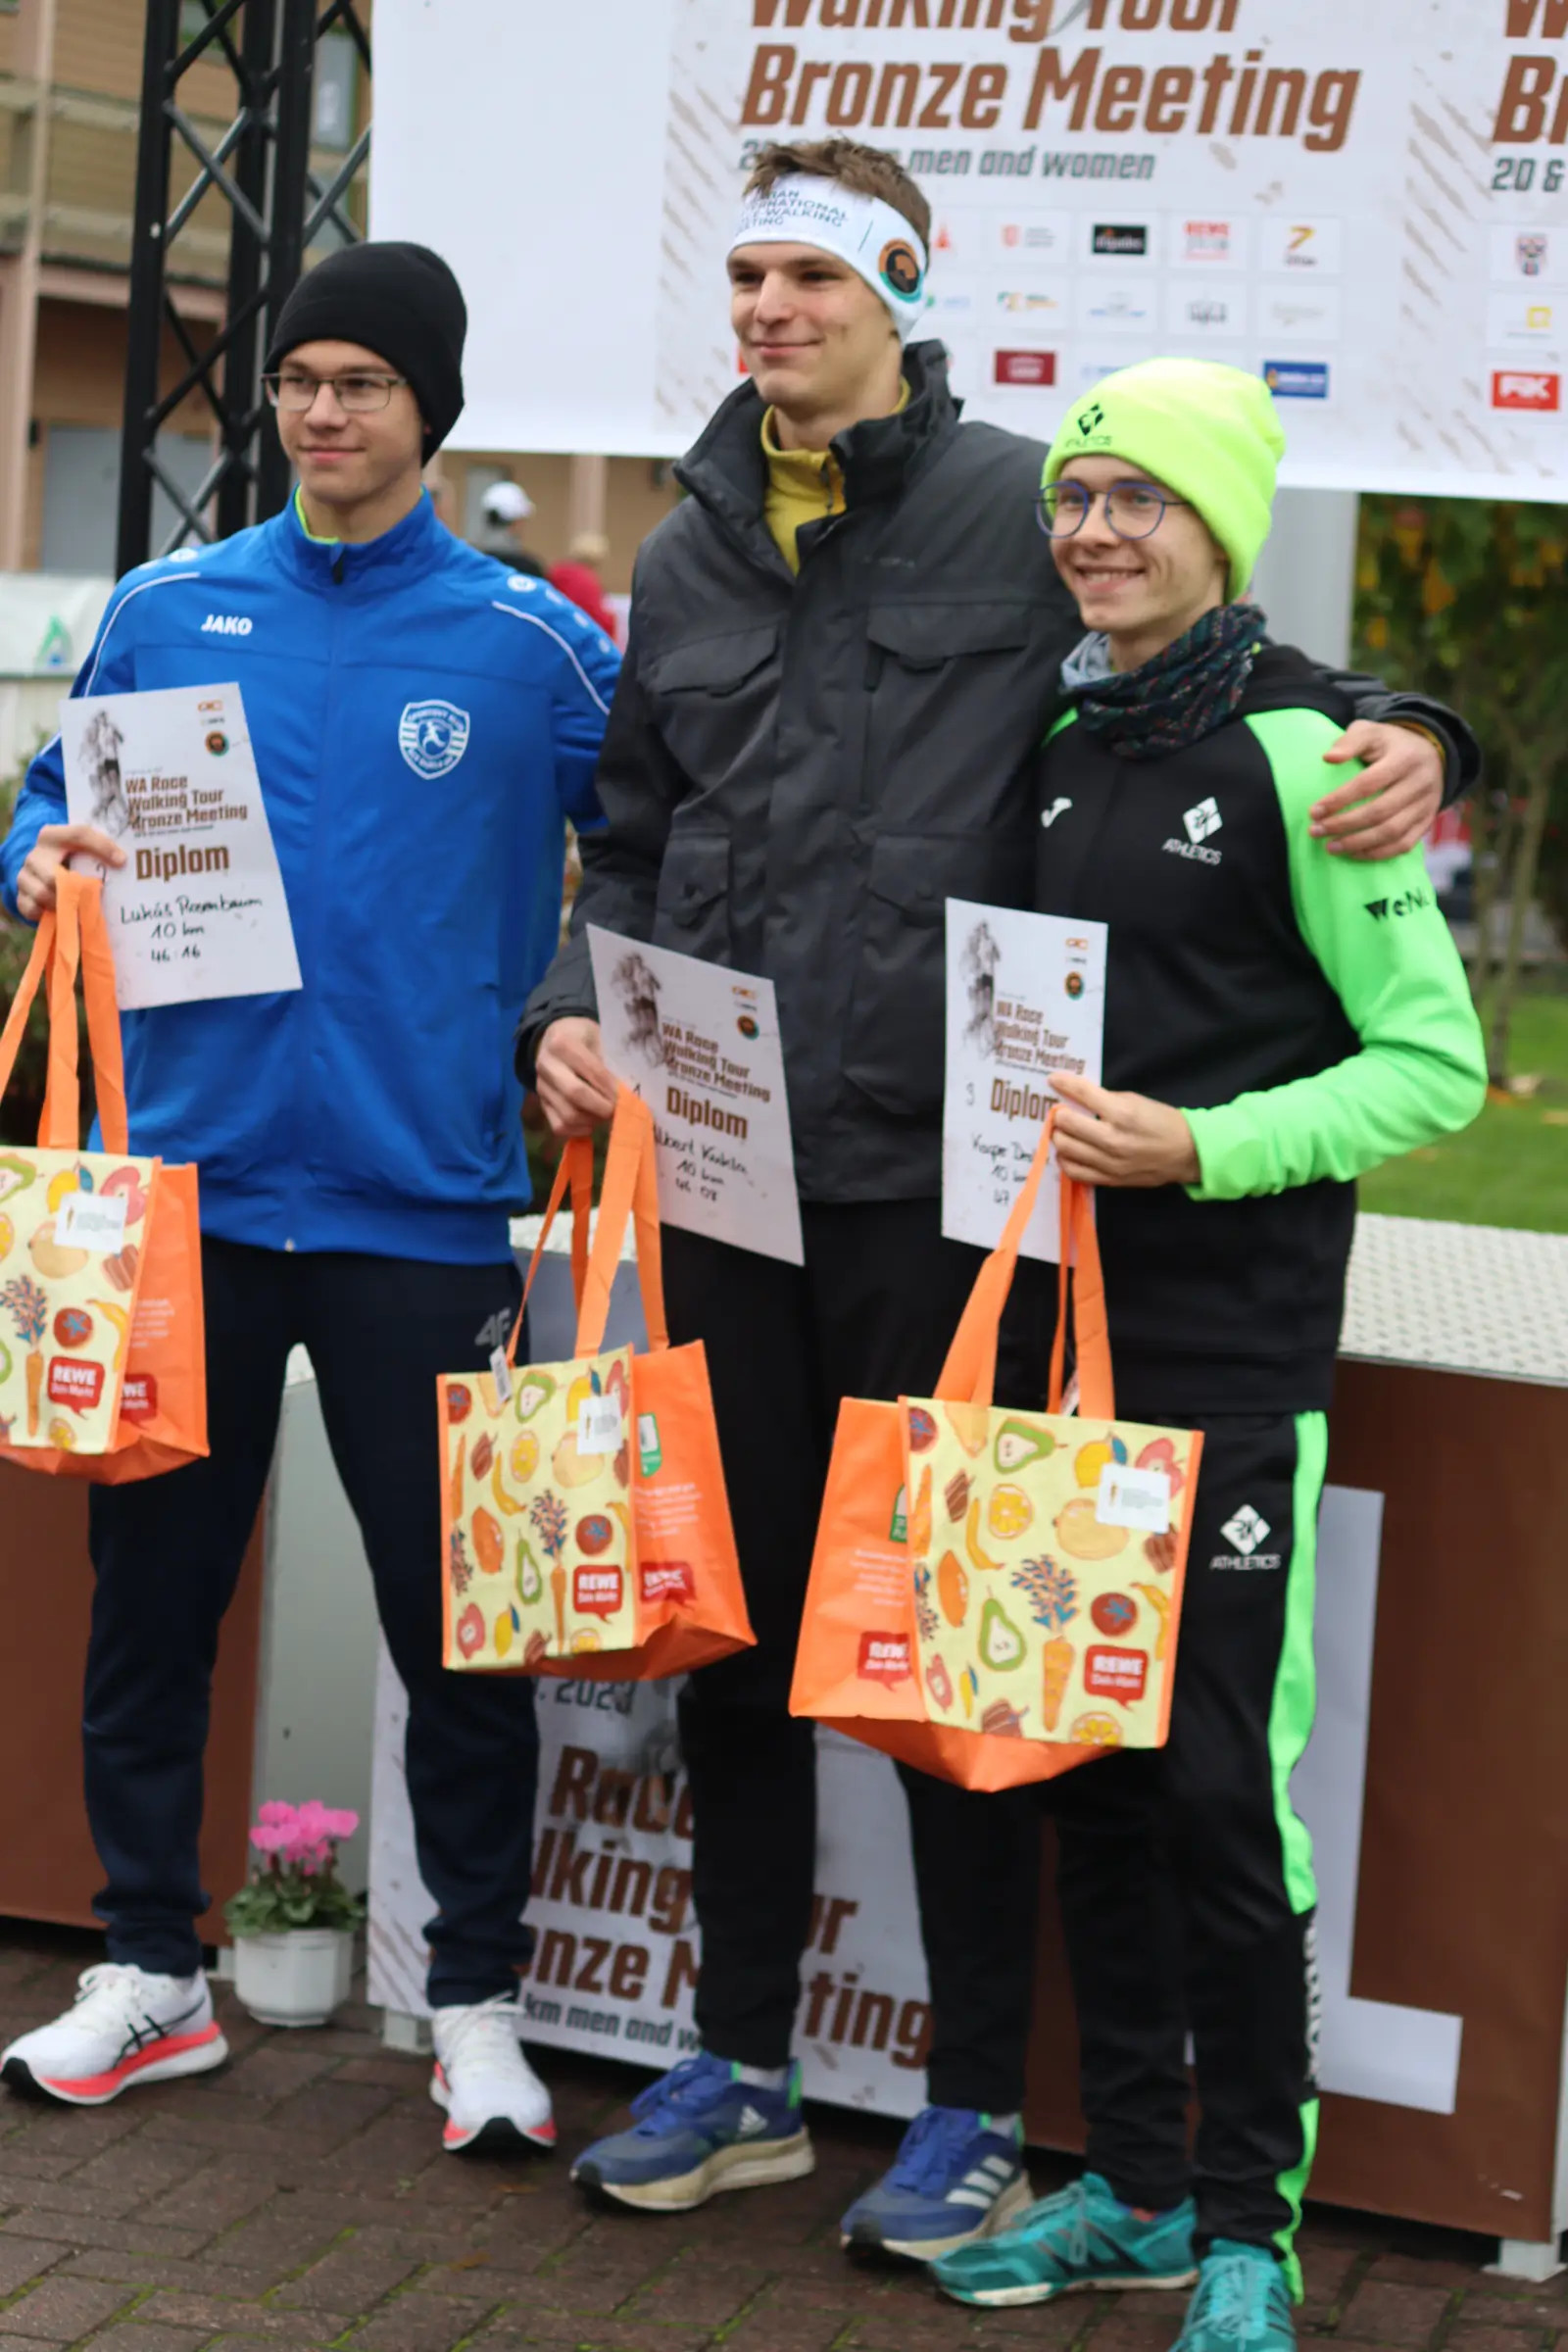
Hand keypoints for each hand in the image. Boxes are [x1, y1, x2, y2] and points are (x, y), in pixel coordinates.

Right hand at [13, 823, 125, 923]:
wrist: (48, 873)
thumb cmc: (72, 861)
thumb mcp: (85, 849)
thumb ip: (101, 848)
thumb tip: (121, 861)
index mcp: (51, 837)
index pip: (78, 835)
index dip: (101, 846)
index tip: (121, 861)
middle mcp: (34, 856)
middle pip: (54, 877)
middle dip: (74, 889)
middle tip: (91, 895)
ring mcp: (24, 877)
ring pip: (43, 895)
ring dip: (63, 904)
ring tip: (78, 906)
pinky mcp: (21, 898)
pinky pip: (33, 909)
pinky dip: (49, 915)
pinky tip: (62, 913)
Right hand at [535, 1017, 617, 1138]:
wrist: (553, 1038)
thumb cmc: (583, 1038)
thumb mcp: (597, 1038)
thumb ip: (608, 1063)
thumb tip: (627, 1093)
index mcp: (562, 1043)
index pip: (592, 1071)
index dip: (612, 1088)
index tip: (627, 1097)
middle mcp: (546, 1064)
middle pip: (575, 1094)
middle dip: (602, 1107)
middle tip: (617, 1110)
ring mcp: (541, 1086)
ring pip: (567, 1115)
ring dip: (592, 1121)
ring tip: (605, 1115)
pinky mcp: (541, 1103)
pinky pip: (559, 1126)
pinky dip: (579, 1130)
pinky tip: (591, 1122)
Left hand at [1050, 1069, 1199, 1188]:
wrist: (1186, 1154)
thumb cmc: (1162, 1122)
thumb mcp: (1136, 1101)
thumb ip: (1105, 1099)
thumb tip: (1076, 1097)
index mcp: (1123, 1114)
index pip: (1083, 1094)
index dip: (1063, 1084)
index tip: (1053, 1080)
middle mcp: (1113, 1140)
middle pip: (1067, 1125)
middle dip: (1059, 1114)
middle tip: (1061, 1111)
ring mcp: (1109, 1163)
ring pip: (1065, 1148)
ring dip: (1059, 1136)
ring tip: (1064, 1131)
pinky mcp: (1109, 1180)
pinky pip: (1074, 1172)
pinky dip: (1065, 1159)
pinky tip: (1068, 1151)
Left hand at [1311, 722, 1443, 860]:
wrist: (1429, 753)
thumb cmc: (1390, 744)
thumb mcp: (1371, 732)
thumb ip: (1350, 741)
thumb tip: (1328, 758)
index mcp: (1405, 758)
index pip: (1368, 783)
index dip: (1339, 800)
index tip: (1314, 811)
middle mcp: (1420, 783)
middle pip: (1379, 811)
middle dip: (1343, 825)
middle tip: (1315, 831)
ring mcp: (1427, 805)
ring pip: (1392, 832)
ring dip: (1357, 843)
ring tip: (1329, 846)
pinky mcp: (1427, 821)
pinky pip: (1403, 844)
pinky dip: (1377, 853)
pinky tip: (1353, 853)